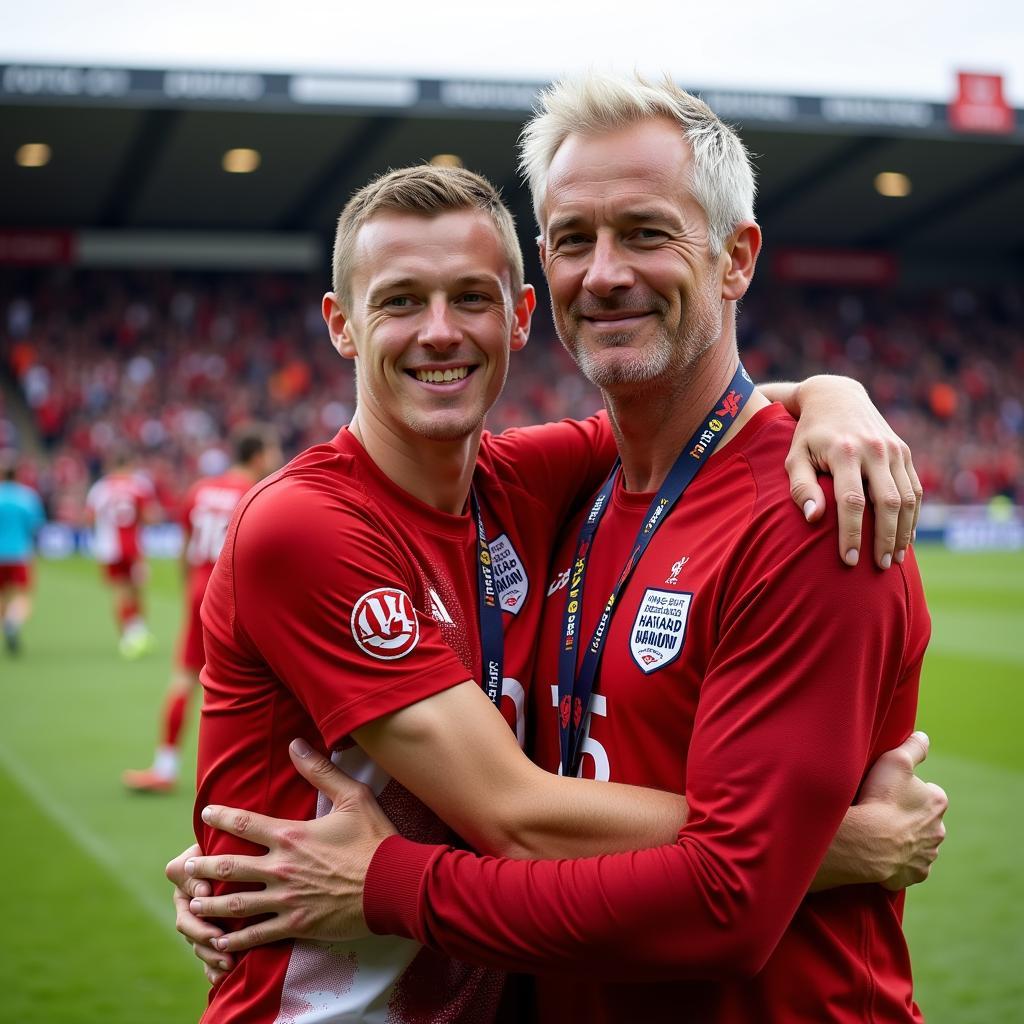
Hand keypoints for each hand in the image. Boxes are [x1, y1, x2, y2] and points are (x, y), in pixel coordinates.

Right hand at [166, 843, 233, 986]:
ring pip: (197, 942)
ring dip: (210, 953)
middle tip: (218, 939)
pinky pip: (206, 957)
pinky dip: (212, 968)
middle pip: (187, 921)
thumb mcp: (226, 841)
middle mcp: (188, 898)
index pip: (184, 883)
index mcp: (187, 873)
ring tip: (228, 962)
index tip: (207, 892)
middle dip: (202, 932)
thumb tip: (204, 891)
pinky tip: (221, 978)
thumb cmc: (239, 840)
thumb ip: (215, 856)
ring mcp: (198, 918)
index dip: (194, 888)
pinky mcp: (211, 935)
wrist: (252, 853)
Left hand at [182, 739, 396, 953]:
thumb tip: (296, 744)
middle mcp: (281, 867)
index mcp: (291, 834)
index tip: (206, 812)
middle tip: (185, 867)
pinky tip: (220, 940)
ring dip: (211, 903)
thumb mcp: (353, 797)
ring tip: (193, 902)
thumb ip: (321, 770)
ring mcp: (286, 898)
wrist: (394, 884)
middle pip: (229, 866)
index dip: (221, 816)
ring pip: (236, 903)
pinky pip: (258, 934)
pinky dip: (235, 939)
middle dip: (203, 866)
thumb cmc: (376, 838)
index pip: (244, 822)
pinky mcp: (296, 923)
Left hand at [783, 375, 920, 568]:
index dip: (852, 534)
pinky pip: (915, 489)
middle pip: (887, 503)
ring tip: (894, 559)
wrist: (836, 396)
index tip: (848, 560)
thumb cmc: (808, 435)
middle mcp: (874, 450)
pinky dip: (913, 516)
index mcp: (844, 452)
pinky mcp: (905, 451)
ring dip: (904, 532)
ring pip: (908, 498)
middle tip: (879, 566)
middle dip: (885, 539)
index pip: (852, 502)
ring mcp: (894, 450)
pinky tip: (905, 537)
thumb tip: (814, 519)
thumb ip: (801, 488)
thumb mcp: (794, 457)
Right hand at [858, 731, 947, 890]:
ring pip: (918, 843)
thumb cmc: (880, 798)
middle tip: (883, 810)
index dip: (909, 790)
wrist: (867, 841)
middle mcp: (939, 830)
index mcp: (938, 802)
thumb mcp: (896, 760)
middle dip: (909, 816)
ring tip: (878, 830)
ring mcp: (927, 855)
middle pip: (925, 819)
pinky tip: (881, 851)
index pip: (930, 792)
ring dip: (904, 838)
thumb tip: (923, 737)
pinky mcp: (914, 875)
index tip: (891, 791)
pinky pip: (908, 866)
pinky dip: (898, 860)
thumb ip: (913, 746)